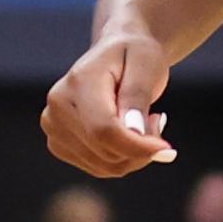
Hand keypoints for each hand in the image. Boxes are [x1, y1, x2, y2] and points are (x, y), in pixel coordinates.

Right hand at [43, 30, 178, 173]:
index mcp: (77, 82)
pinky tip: (128, 131)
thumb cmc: (134, 55)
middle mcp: (57, 108)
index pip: (104, 130)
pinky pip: (100, 169)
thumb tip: (133, 133)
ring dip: (135, 153)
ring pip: (106, 167)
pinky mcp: (59, 144)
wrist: (115, 52)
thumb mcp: (145, 65)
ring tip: (143, 121)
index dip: (138, 146)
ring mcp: (54, 128)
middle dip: (142, 147)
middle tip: (156, 120)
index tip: (168, 150)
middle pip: (107, 152)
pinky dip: (122, 158)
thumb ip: (137, 97)